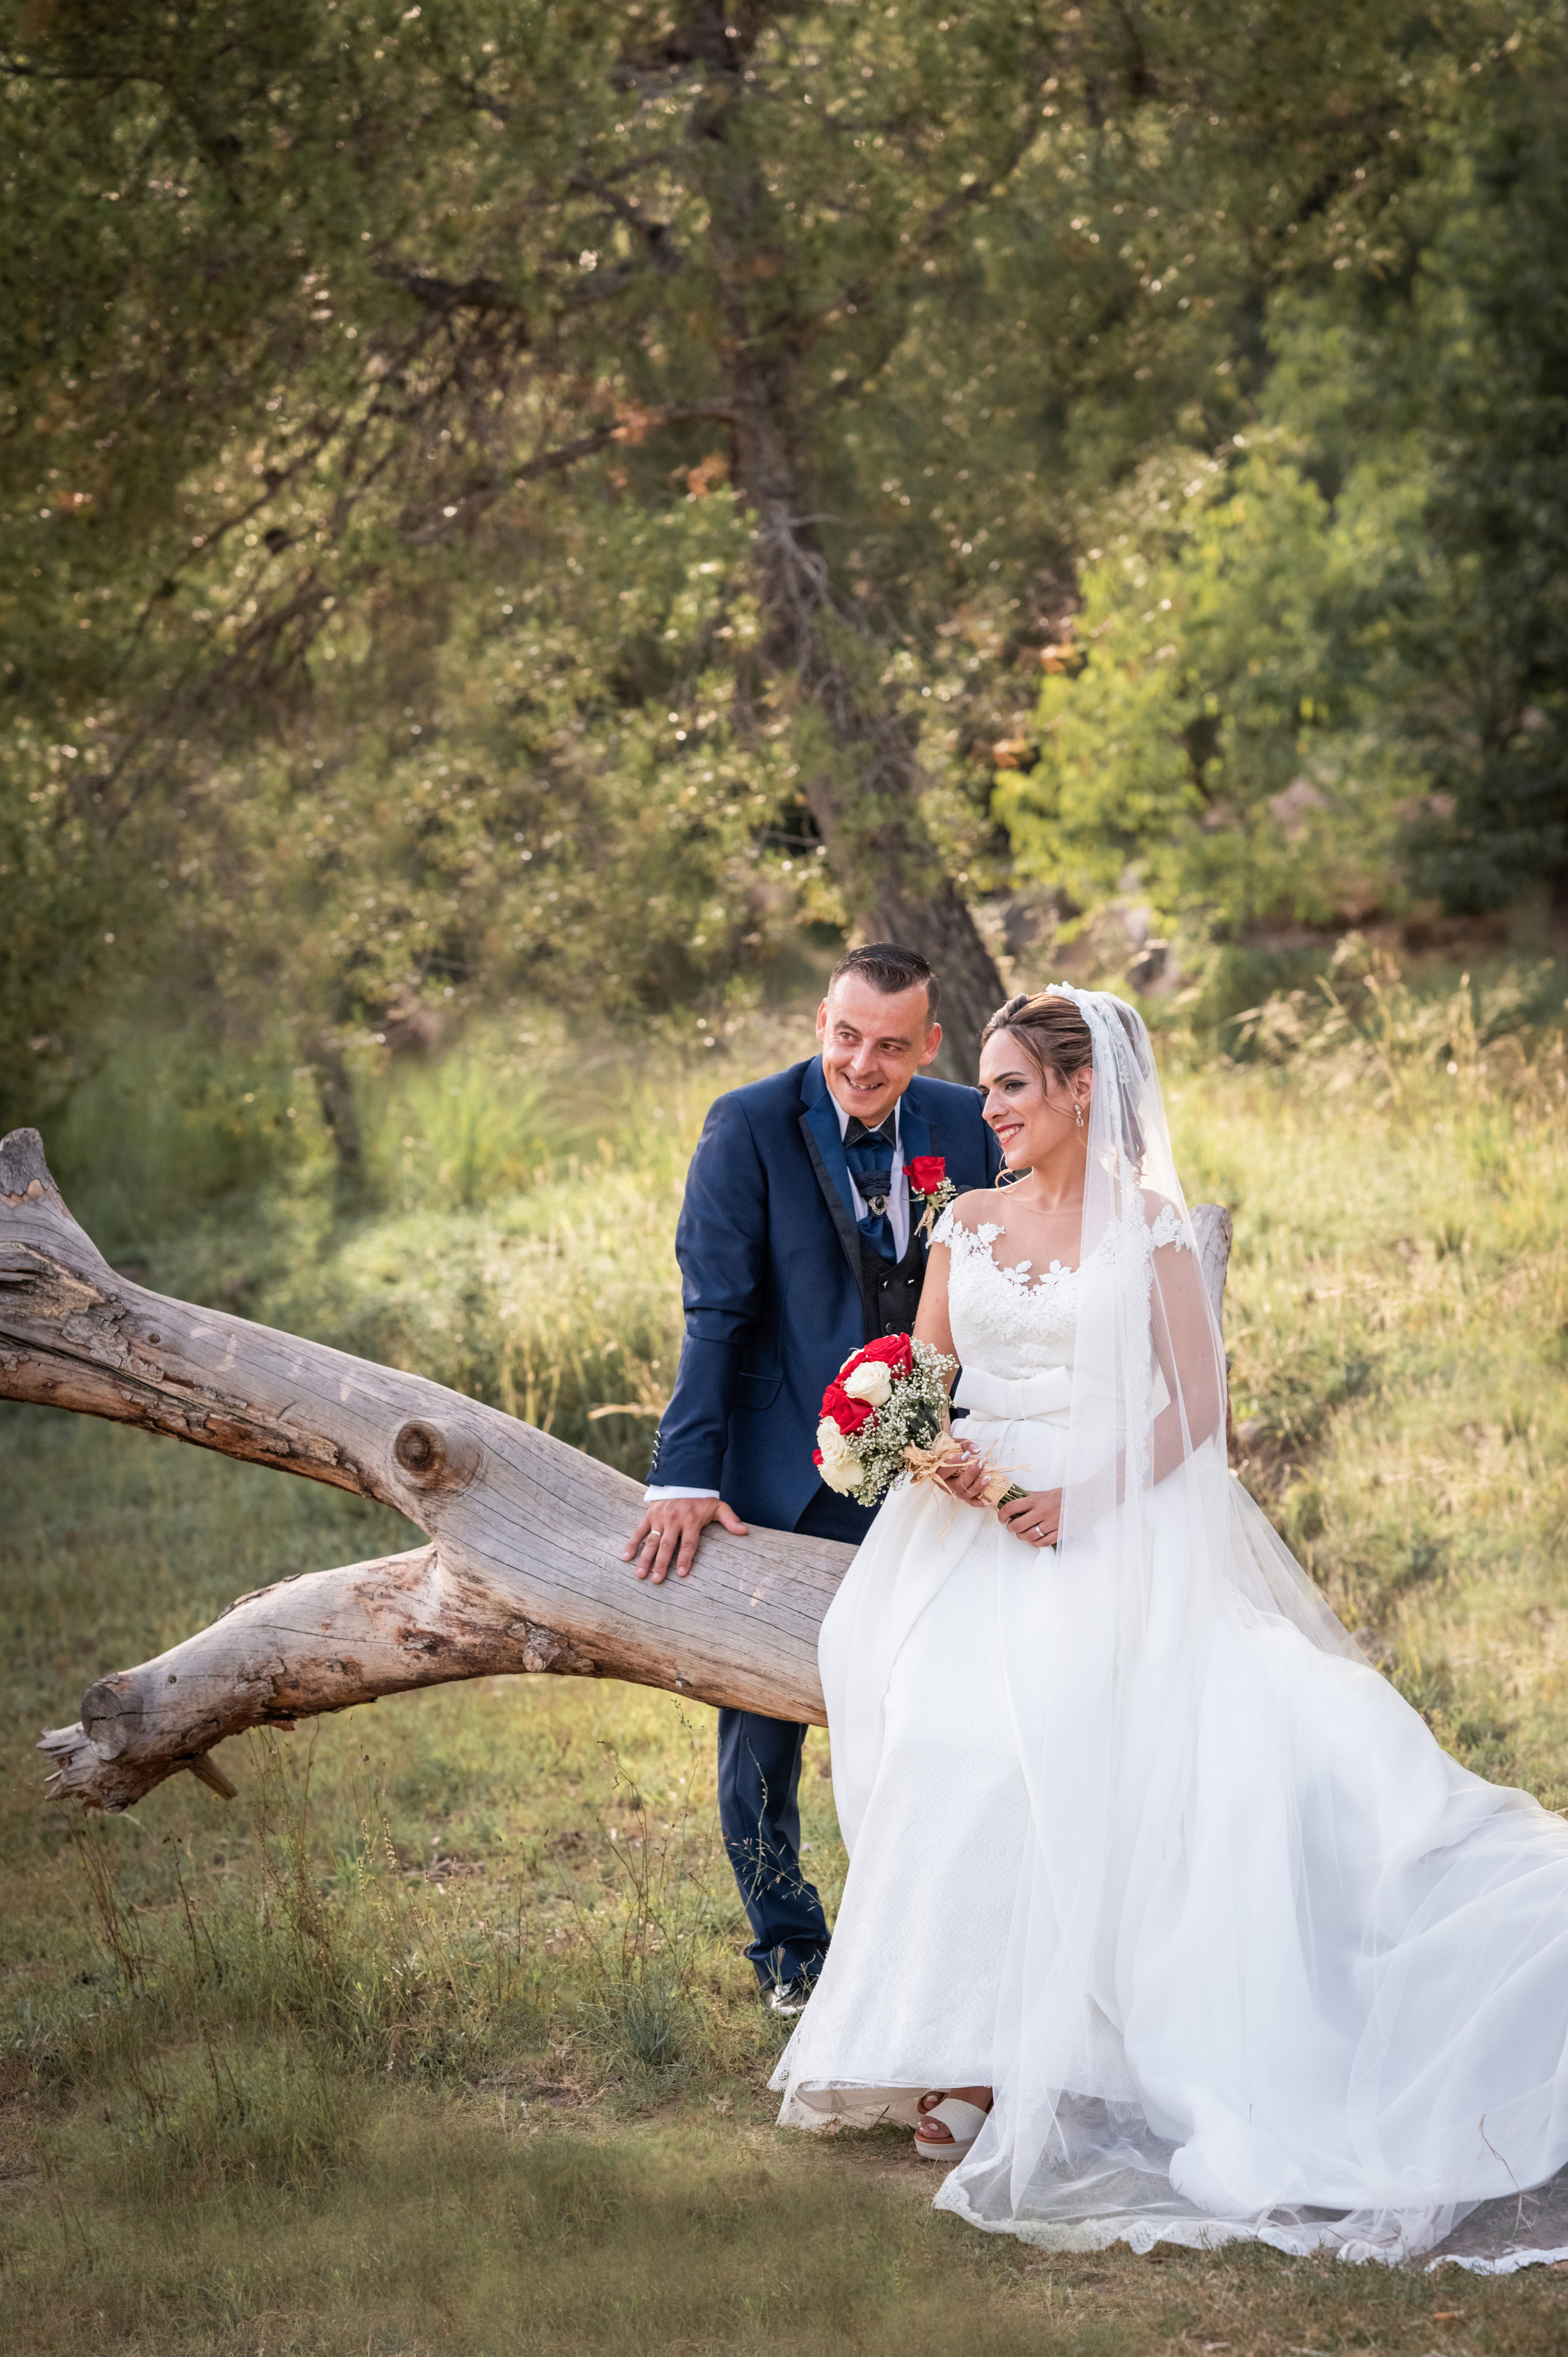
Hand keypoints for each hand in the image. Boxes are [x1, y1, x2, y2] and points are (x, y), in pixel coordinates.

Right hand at [623, 1496, 749, 1584]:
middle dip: (661, 1564)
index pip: (688, 1543)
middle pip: (667, 1546)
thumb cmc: (702, 1498)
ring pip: (651, 1541)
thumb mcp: (718, 1506)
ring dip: (645, 1559)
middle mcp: (674, 1520)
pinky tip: (626, 1557)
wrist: (684, 1478)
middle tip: (656, 1580)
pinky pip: (639, 1531)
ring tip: (640, 1575)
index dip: (684, 1559)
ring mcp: (659, 1518)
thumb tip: (744, 1532)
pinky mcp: (649, 1516)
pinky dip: (632, 1544)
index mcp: (691, 1521)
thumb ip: (730, 1520)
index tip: (681, 1573)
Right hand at [934, 1438, 992, 1505]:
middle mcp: (945, 1484)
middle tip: (981, 1463)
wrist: (946, 1457)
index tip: (967, 1454)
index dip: (956, 1463)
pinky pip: (970, 1502)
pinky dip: (979, 1502)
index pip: (945, 1470)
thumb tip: (977, 1449)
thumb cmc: (949, 1450)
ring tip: (988, 1477)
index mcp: (938, 1471)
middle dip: (971, 1475)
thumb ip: (964, 1444)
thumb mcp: (954, 1443)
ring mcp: (953, 1491)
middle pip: (957, 1485)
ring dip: (977, 1487)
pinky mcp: (961, 1495)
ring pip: (964, 1494)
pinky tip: (988, 1499)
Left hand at [998, 1487, 1061, 1549]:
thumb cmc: (1064, 1496)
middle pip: (1018, 1525)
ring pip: (1029, 1536)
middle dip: (1011, 1528)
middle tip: (1011, 1527)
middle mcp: (1043, 1512)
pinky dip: (1034, 1543)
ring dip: (1021, 1537)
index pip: (1012, 1507)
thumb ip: (1029, 1496)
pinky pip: (1042, 1543)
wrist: (1085, 1500)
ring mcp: (1052, 1524)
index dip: (1002, 1514)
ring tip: (1022, 1534)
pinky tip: (1032, 1540)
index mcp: (1037, 1500)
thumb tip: (1012, 1496)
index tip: (1001, 1518)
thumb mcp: (1045, 1493)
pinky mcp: (1060, 1533)